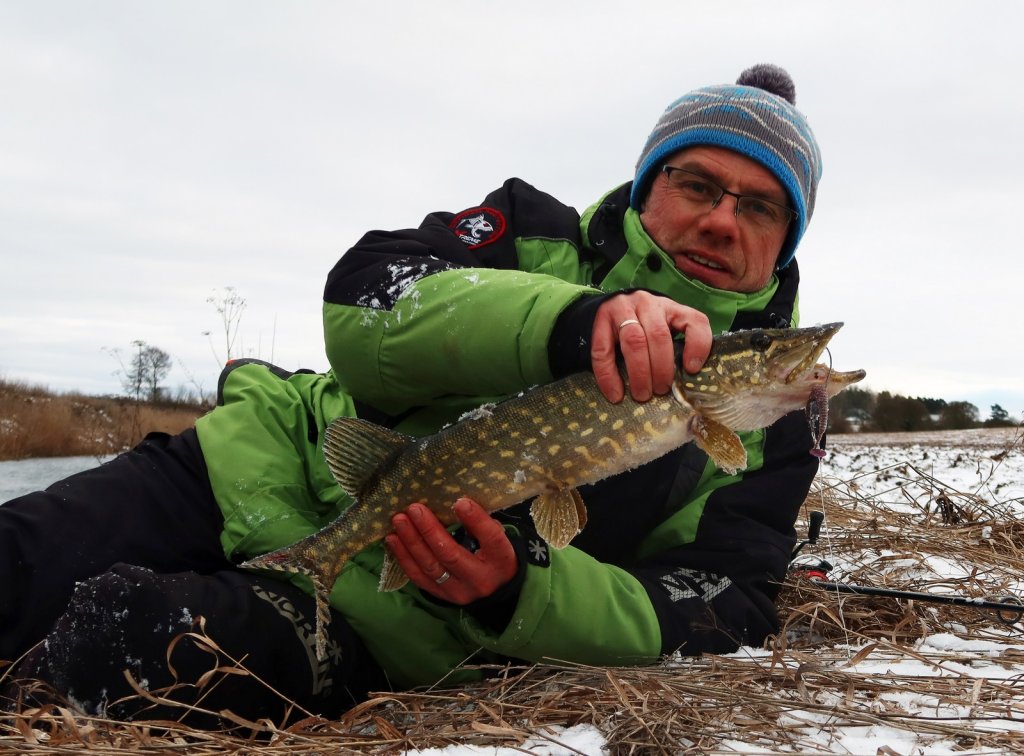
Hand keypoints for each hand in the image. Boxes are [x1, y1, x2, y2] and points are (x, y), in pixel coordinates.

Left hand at [385, 498, 517, 603]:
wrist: (496, 592)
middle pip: (451, 554)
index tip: (459, 502)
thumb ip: (481, 524)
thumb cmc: (494, 556)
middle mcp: (480, 579)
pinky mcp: (441, 596)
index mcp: (500, 559)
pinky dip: (404, 557)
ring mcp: (458, 591)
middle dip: (429, 530)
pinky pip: (419, 577)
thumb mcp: (498, 538)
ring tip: (399, 521)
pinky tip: (393, 540)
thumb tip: (455, 503)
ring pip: (430, 566)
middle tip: (414, 509)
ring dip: (411, 542)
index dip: (475, 520)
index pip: (491, 539)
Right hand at [590, 291, 711, 402]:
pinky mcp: (599, 322)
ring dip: (639, 372)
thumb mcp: (667, 328)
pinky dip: (609, 376)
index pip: (694, 321)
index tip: (691, 370)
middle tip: (661, 391)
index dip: (697, 346)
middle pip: (659, 335)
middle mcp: (647, 303)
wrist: (612, 308)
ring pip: (634, 341)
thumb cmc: (645, 327)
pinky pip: (603, 352)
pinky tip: (616, 394)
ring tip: (642, 394)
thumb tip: (687, 377)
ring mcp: (622, 309)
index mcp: (671, 307)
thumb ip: (680, 346)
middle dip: (661, 368)